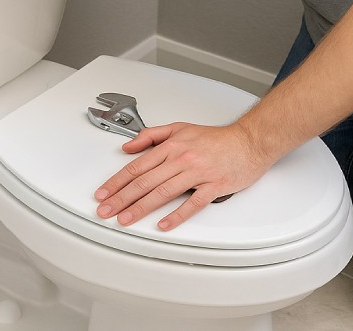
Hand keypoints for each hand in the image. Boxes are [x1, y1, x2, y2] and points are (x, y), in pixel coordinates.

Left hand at [93, 122, 274, 230]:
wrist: (249, 141)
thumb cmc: (216, 138)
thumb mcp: (179, 128)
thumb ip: (151, 135)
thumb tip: (128, 146)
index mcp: (172, 146)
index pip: (137, 166)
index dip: (116, 181)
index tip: (103, 193)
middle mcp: (182, 159)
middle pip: (145, 181)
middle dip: (121, 198)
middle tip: (105, 210)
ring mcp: (198, 173)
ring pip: (163, 192)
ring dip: (141, 208)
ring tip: (125, 219)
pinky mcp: (214, 186)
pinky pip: (192, 203)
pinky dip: (177, 215)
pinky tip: (163, 225)